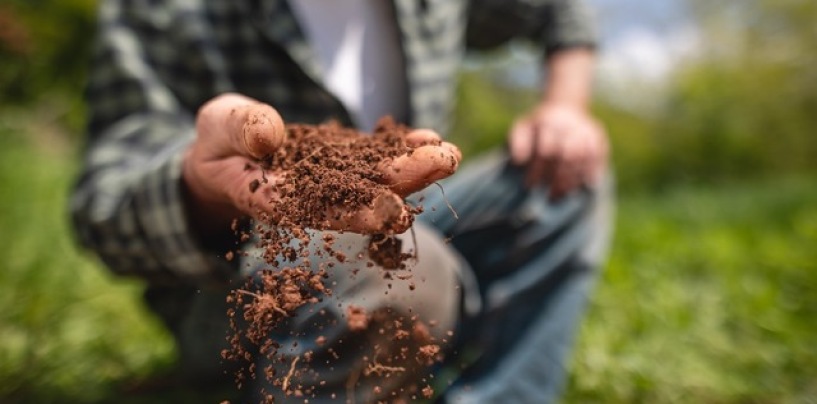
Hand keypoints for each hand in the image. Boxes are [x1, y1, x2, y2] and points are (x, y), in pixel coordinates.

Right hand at [182, 93, 460, 235]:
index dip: (356, 214)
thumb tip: (269, 134)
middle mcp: (312, 198)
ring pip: (375, 180)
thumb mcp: (217, 128)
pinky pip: (376, 159)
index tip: (393, 213)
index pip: (318, 211)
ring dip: (414, 169)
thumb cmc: (217, 144)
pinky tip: (431, 139)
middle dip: (403, 184)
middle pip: (360, 197)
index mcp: (275, 199)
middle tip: (443, 165)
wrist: (228, 153)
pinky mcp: (344, 164)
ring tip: (448, 153)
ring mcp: (332, 182)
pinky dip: (402, 150)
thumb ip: (239, 129)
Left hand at [508, 102, 607, 198]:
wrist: (564, 106)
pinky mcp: (598, 136)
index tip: (530, 186)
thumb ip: (517, 142)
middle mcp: (569, 125)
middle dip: (558, 178)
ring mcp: (585, 130)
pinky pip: (598, 156)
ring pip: (583, 157)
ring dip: (574, 179)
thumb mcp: (522, 128)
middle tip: (550, 196)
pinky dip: (592, 171)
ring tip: (563, 194)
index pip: (545, 151)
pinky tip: (586, 186)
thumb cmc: (538, 125)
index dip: (537, 170)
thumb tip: (519, 161)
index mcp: (548, 122)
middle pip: (567, 155)